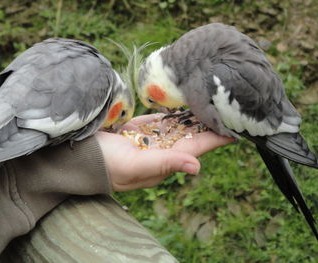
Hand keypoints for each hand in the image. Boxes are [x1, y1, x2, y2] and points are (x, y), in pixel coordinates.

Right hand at [96, 114, 233, 191]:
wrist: (80, 155)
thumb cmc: (106, 165)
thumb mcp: (135, 166)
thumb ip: (165, 164)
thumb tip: (198, 167)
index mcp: (165, 160)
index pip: (197, 147)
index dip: (216, 138)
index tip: (236, 127)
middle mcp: (163, 149)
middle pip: (193, 134)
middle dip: (211, 123)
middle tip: (231, 107)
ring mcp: (154, 137)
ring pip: (182, 124)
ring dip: (198, 115)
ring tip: (216, 102)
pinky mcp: (144, 127)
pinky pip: (166, 118)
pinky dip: (180, 111)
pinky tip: (192, 103)